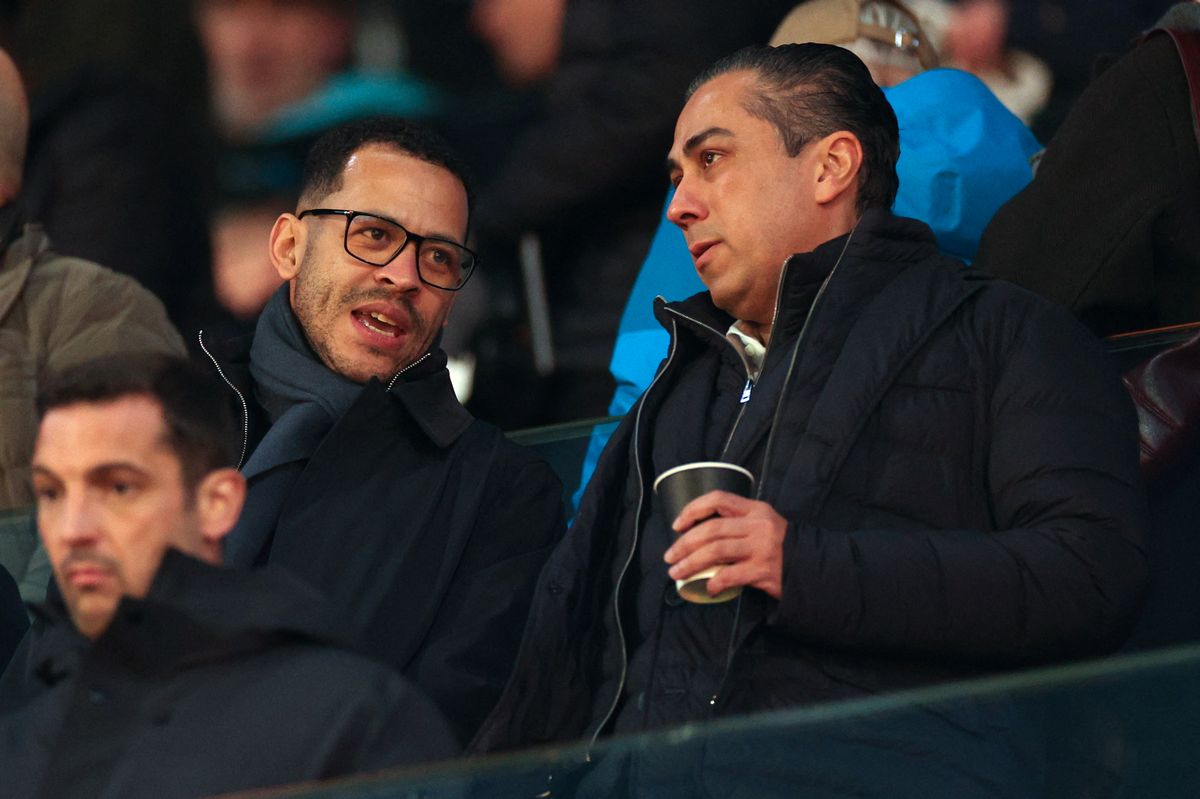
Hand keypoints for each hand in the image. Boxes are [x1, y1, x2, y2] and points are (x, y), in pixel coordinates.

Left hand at [663, 490, 786, 599]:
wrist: (811, 568)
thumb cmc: (780, 547)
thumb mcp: (762, 525)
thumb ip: (737, 524)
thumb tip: (696, 537)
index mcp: (755, 509)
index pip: (718, 499)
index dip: (693, 509)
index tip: (677, 525)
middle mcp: (758, 525)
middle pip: (711, 529)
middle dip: (684, 544)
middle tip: (669, 557)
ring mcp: (761, 547)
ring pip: (716, 551)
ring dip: (691, 563)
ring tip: (678, 572)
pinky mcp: (763, 570)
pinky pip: (730, 575)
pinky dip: (714, 583)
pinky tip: (708, 588)